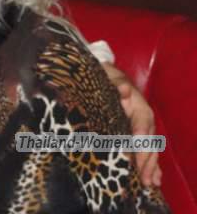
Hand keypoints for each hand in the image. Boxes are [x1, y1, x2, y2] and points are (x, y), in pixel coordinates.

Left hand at [102, 62, 161, 186]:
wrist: (106, 76)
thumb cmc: (106, 77)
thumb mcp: (108, 75)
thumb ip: (116, 83)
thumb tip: (124, 91)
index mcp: (138, 104)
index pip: (143, 123)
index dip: (141, 137)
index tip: (137, 150)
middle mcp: (143, 118)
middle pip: (149, 140)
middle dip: (146, 160)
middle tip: (143, 178)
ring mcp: (141, 127)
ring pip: (149, 148)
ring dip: (150, 167)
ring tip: (149, 183)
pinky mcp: (136, 134)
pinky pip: (145, 150)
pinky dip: (150, 165)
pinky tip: (153, 179)